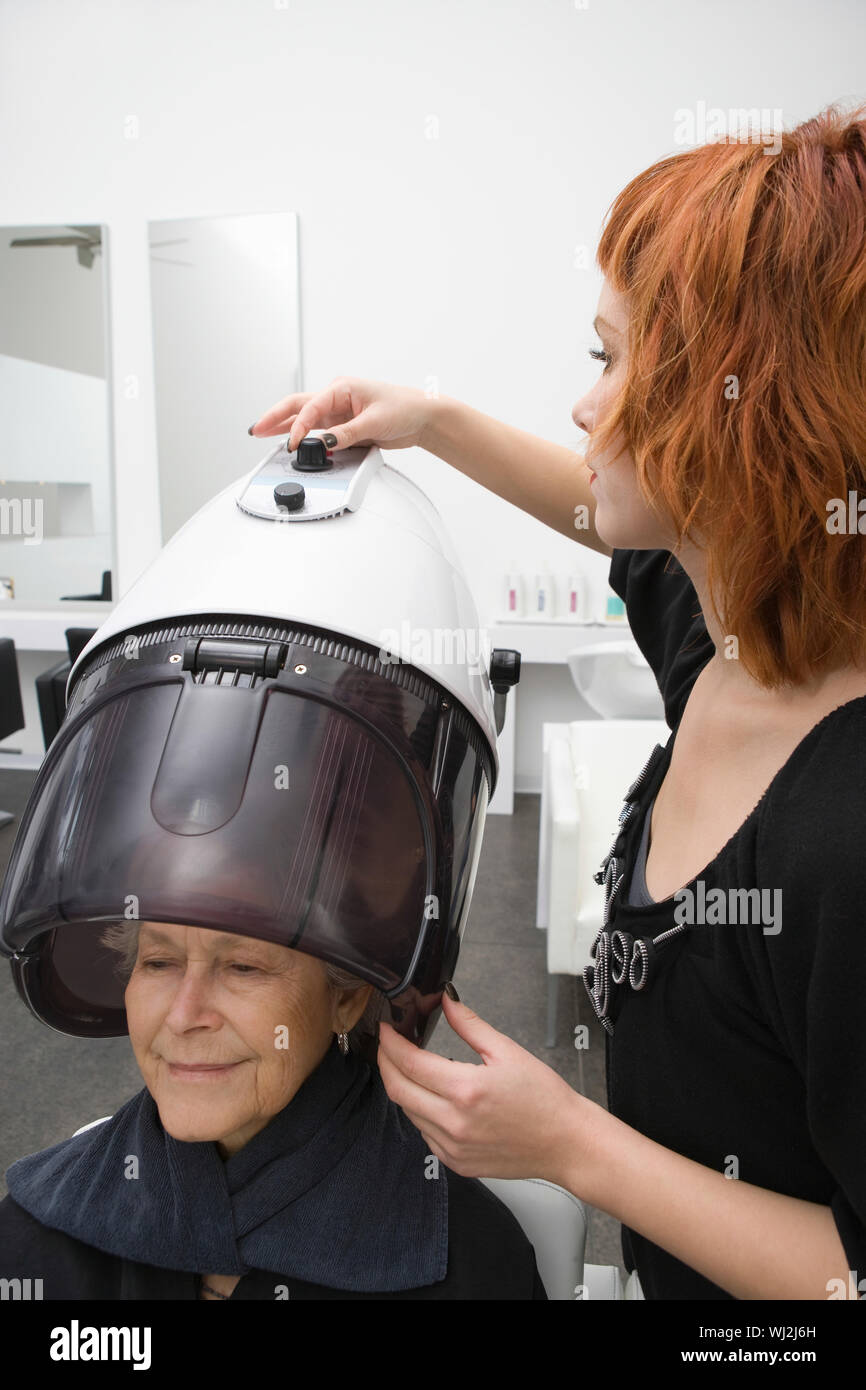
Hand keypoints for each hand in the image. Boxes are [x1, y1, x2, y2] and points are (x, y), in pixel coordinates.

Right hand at [249, 376, 435, 452]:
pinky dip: (301, 435)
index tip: (294, 443)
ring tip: (262, 433)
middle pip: (297, 406)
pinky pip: (317, 431)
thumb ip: (348, 434)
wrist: (422, 418)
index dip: (299, 427)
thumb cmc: (405, 407)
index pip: (310, 407)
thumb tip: (326, 442)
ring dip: (283, 426)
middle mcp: (336, 398)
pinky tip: (288, 440)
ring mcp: (338, 413)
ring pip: (303, 418)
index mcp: (341, 388)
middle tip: (256, 429)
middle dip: (275, 418)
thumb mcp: (375, 422)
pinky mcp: (343, 426)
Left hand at [377, 991, 601, 1184]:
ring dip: (403, 1087)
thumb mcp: (507, 1051)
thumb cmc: (545, 1099)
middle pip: (398, 1090)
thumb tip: (445, 1000)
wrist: (566, 1142)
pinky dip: (421, 1113)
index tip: (387, 1029)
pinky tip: (433, 1099)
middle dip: (386, 1063)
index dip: (391, 1043)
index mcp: (465, 1090)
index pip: (409, 1063)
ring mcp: (453, 1148)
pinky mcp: (457, 1163)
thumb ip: (469, 1025)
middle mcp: (454, 1123)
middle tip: (387, 1045)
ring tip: (411, 1067)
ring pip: (408, 1113)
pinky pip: (425, 1135)